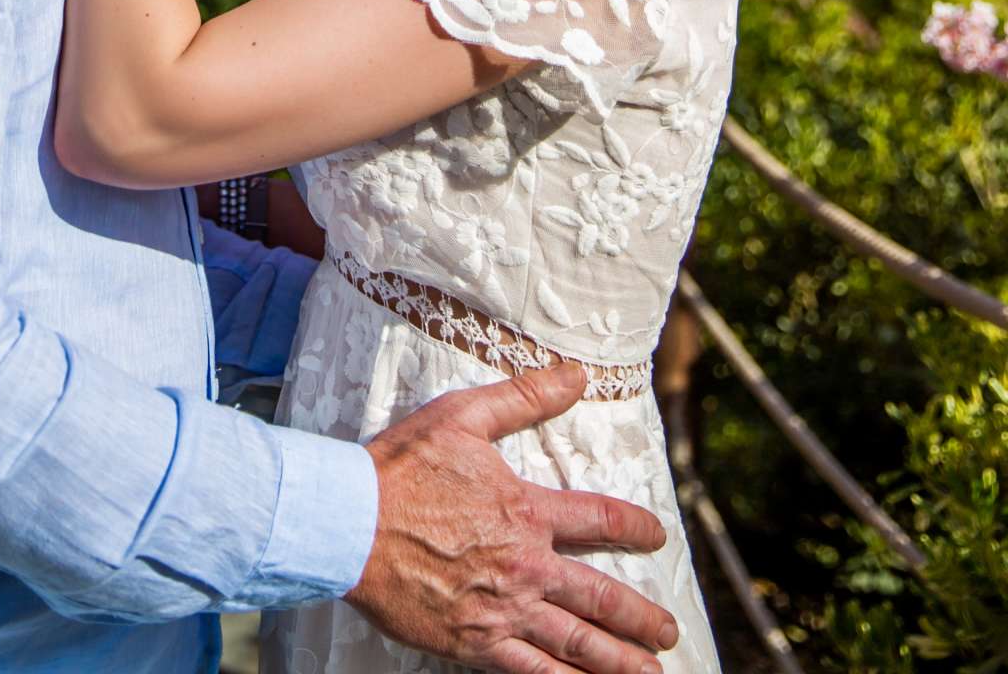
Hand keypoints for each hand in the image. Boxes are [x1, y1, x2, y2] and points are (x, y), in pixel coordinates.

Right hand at [351, 365, 677, 673]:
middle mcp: (525, 565)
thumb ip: (523, 397)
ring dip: (619, 662)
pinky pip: (532, 672)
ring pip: (576, 643)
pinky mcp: (475, 643)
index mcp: (526, 510)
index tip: (658, 536)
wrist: (350, 523)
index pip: (600, 519)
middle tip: (668, 632)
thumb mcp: (463, 416)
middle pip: (601, 597)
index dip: (636, 528)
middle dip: (641, 618)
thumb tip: (575, 374)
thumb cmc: (402, 468)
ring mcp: (503, 609)